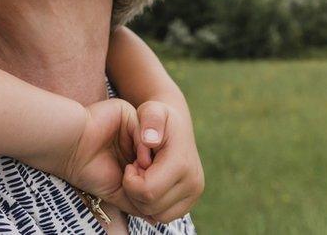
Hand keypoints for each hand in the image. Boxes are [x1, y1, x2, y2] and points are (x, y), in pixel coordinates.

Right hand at [60, 98, 151, 216]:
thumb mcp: (119, 192)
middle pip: (160, 158)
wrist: (70, 149)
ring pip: (157, 147)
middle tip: (142, 184)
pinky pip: (148, 133)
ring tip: (136, 172)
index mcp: (133, 157)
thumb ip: (138, 202)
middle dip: (155, 176)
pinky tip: (137, 161)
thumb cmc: (89, 171)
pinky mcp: (130, 115)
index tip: (142, 195)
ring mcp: (133, 128)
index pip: (156, 171)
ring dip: (152, 165)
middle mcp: (135, 141)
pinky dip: (147, 151)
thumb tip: (156, 218)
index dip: (155, 186)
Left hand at [121, 101, 204, 223]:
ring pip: (157, 215)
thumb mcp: (151, 110)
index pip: (147, 191)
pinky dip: (152, 205)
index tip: (131, 164)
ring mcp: (195, 193)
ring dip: (142, 200)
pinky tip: (149, 184)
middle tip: (135, 169)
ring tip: (143, 176)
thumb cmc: (159, 117)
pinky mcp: (191, 200)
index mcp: (182, 163)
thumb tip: (149, 140)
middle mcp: (193, 181)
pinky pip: (165, 216)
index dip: (131, 182)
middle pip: (151, 206)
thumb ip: (150, 120)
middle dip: (135, 191)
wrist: (176, 124)